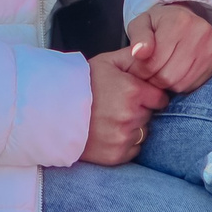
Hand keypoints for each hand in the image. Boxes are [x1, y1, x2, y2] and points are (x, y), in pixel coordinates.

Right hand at [79, 47, 166, 164]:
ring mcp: (123, 138)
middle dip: (140, 110)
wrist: (52, 111)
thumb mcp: (106, 62)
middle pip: (150, 115)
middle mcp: (131, 116)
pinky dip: (125, 143)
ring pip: (143, 133)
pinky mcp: (115, 155)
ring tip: (111, 119)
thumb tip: (150, 55)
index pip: (160, 98)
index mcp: (133, 91)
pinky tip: (109, 133)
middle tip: (118, 105)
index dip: (150, 96)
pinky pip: (133, 149)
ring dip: (133, 127)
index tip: (139, 95)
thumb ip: (133, 58)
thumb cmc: (80, 83)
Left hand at [122, 2, 211, 93]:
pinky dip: (182, 84)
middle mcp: (200, 32)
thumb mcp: (141, 24)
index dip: (142, 70)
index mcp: (178, 21)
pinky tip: (177, 73)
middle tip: (150, 72)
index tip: (140, 67)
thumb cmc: (160, 24)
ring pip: (181, 84)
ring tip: (163, 72)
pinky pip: (194, 86)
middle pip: (168, 76)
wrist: (185, 18)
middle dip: (154, 79)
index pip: (154, 62)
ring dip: (168, 84)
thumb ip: (138, 38)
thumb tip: (139, 53)